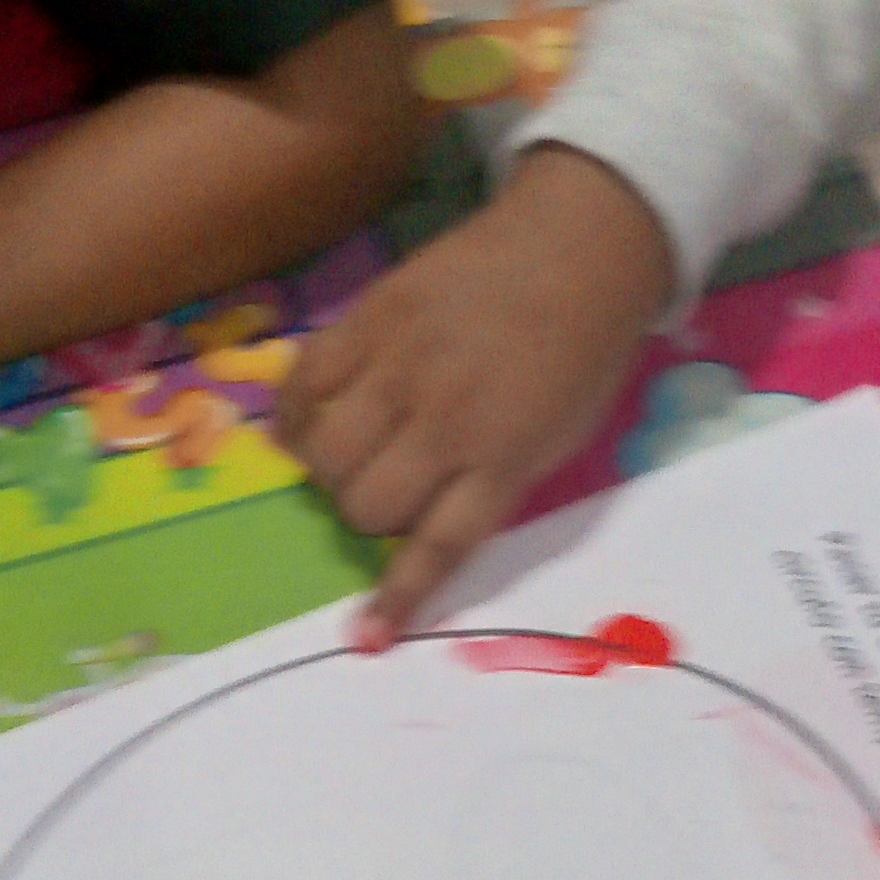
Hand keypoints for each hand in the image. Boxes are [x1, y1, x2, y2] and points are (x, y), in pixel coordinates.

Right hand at [275, 146, 672, 633]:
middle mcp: (446, 417)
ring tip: (349, 455)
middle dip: (368, 517)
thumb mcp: (560, 437)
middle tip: (389, 492)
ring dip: (330, 472)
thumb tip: (421, 528)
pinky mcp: (368, 317)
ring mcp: (400, 364)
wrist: (579, 242)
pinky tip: (311, 421)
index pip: (438, 545)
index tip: (365, 638)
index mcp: (505, 456)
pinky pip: (303, 385)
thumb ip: (494, 484)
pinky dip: (297, 417)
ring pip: (326, 454)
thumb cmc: (582, 350)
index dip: (399, 597)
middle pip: (366, 504)